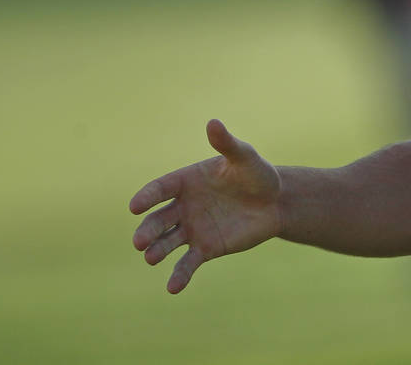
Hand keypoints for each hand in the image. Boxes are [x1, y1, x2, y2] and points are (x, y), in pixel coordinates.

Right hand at [130, 119, 282, 292]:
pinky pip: (187, 263)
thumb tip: (213, 122)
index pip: (160, 189)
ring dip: (158, 251)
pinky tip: (173, 288)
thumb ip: (227, 144)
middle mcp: (183, 206)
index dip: (147, 197)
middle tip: (139, 242)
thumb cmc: (257, 174)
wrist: (276, 202)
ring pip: (167, 242)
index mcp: (186, 181)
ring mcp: (192, 229)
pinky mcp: (205, 249)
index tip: (134, 206)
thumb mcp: (244, 157)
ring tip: (151, 258)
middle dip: (147, 230)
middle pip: (157, 219)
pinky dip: (179, 276)